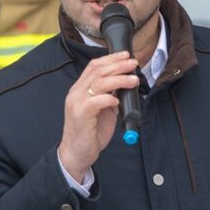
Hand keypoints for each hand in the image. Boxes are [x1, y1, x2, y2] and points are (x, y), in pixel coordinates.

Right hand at [58, 51, 139, 181]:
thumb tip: (124, 84)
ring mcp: (77, 103)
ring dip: (118, 79)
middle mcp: (76, 93)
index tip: (125, 56)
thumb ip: (109, 96)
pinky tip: (118, 100)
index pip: (94, 66)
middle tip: (133, 64)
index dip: (110, 59)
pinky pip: (96, 101)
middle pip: (97, 71)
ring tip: (133, 79)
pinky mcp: (81, 115)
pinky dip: (109, 98)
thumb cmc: (90, 132)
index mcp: (80, 89)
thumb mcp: (102, 110)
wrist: (77, 153)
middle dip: (118, 65)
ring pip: (98, 83)